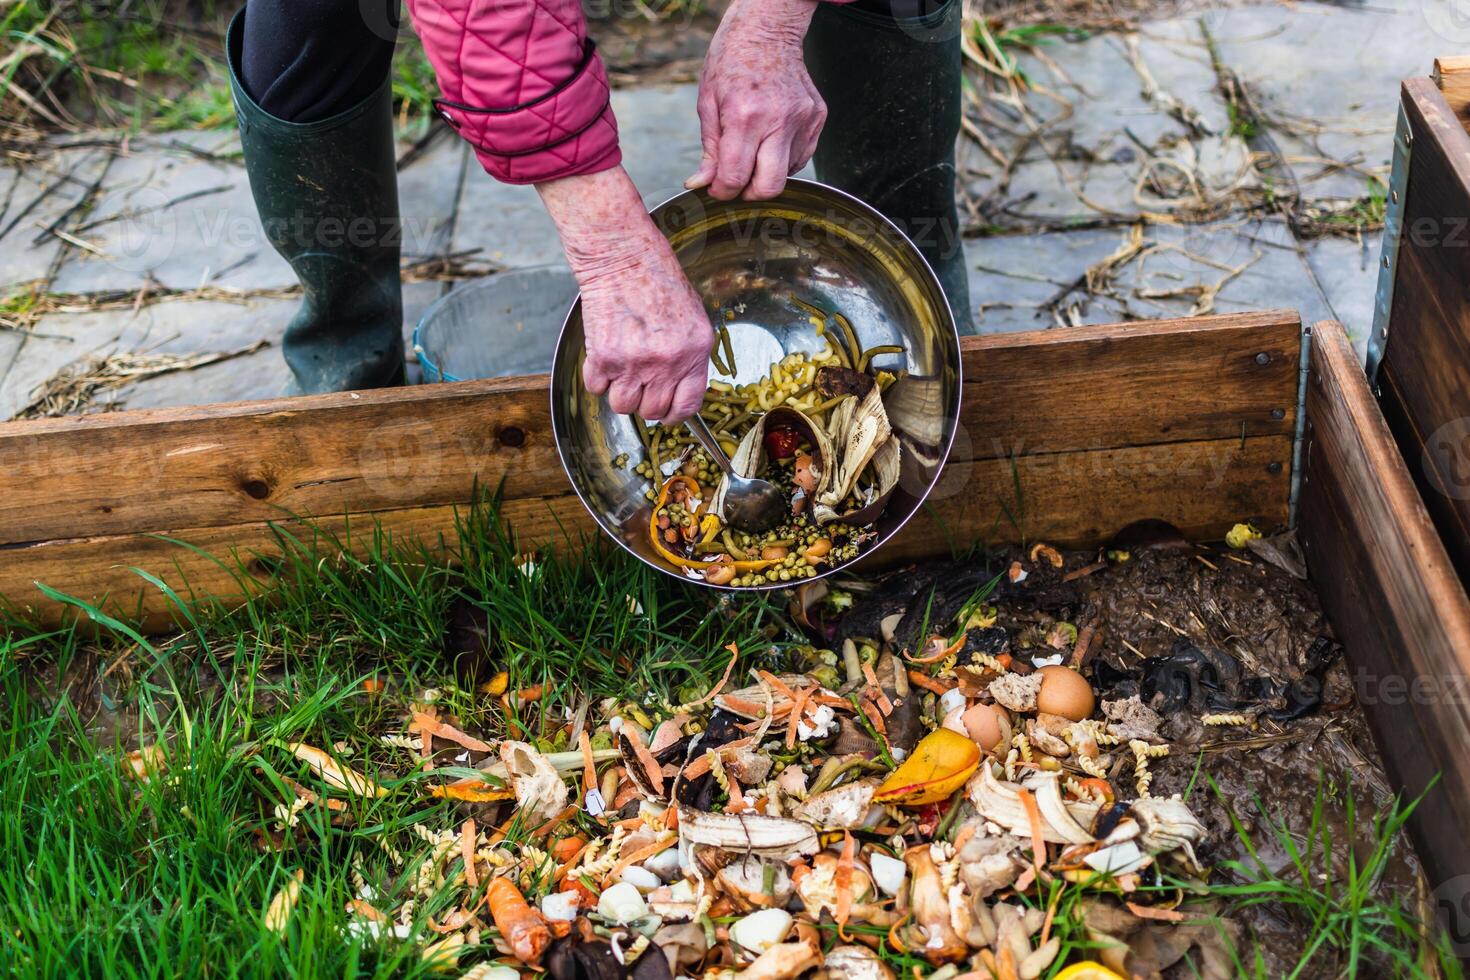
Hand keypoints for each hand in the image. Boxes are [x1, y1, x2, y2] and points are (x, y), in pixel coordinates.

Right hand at [538, 167, 712, 422]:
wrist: (622, 253)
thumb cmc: (656, 275)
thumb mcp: (691, 315)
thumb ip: (688, 352)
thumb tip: (679, 383)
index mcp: (695, 351)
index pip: (687, 405)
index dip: (674, 414)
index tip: (666, 412)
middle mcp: (668, 361)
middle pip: (652, 411)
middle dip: (644, 401)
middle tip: (638, 383)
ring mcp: (635, 362)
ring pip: (622, 405)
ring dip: (619, 391)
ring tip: (620, 368)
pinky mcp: (604, 356)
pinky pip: (596, 387)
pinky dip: (596, 376)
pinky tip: (603, 354)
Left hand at [686, 0, 823, 201]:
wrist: (768, 28)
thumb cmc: (732, 60)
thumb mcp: (708, 101)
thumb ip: (709, 148)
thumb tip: (701, 184)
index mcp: (745, 116)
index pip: (735, 177)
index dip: (722, 192)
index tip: (716, 189)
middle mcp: (779, 120)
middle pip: (769, 187)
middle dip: (749, 194)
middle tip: (737, 182)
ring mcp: (803, 120)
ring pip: (787, 174)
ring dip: (766, 172)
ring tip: (754, 148)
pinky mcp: (818, 118)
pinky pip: (802, 157)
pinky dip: (783, 159)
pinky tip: (770, 138)